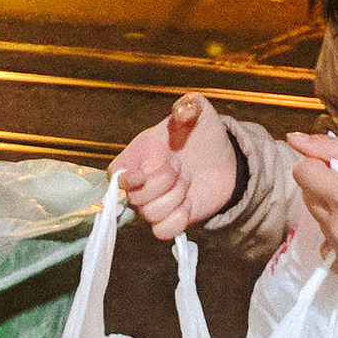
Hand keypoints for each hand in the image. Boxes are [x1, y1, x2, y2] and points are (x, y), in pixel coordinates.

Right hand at [110, 93, 237, 241]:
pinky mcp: (170, 221)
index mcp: (138, 155)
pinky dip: (179, 219)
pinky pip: (164, 232)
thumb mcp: (199, 113)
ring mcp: (155, 204)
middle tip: (180, 165)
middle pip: (134, 197)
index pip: (114, 175)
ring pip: (150, 215)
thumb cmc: (202, 134)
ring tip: (187, 180)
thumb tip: (183, 110)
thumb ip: (190, 105)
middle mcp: (140, 183)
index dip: (123, 179)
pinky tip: (189, 203)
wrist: (224, 159)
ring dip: (175, 198)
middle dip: (162, 182)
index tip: (142, 174)